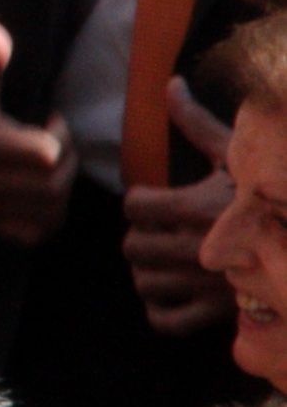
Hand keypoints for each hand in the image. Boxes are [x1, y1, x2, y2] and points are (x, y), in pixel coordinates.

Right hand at [0, 17, 75, 245]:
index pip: (45, 155)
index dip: (59, 136)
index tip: (48, 120)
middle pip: (53, 184)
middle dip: (66, 161)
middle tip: (54, 144)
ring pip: (49, 210)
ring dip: (61, 189)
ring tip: (47, 167)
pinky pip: (33, 233)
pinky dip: (47, 217)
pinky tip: (40, 193)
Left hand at [122, 78, 234, 335]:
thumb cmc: (274, 192)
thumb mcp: (238, 155)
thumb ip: (197, 123)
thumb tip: (170, 85)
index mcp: (199, 207)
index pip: (134, 207)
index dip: (139, 203)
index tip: (154, 202)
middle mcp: (198, 247)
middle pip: (133, 247)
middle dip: (142, 238)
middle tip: (160, 233)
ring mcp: (207, 284)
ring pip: (144, 283)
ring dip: (149, 273)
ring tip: (166, 261)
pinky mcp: (220, 314)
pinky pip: (166, 321)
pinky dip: (161, 309)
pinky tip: (173, 293)